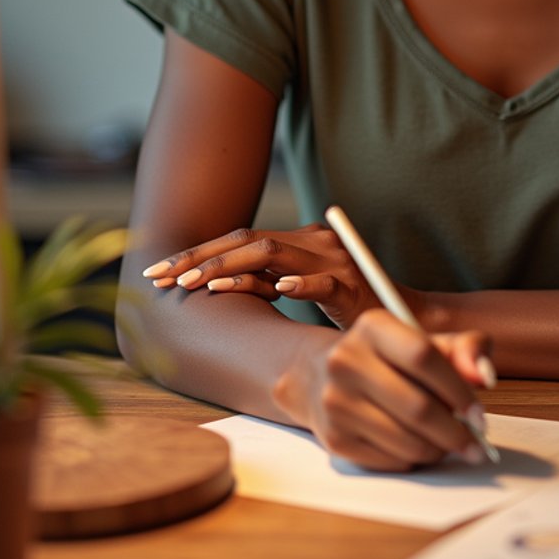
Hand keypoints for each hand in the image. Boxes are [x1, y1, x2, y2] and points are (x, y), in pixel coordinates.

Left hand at [141, 215, 402, 328]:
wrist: (400, 319)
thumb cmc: (343, 306)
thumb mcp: (296, 289)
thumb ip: (264, 280)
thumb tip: (212, 282)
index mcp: (299, 240)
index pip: (239, 239)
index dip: (197, 254)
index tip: (158, 273)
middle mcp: (313, 242)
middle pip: (247, 241)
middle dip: (199, 259)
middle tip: (160, 278)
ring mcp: (333, 260)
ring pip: (274, 254)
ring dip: (231, 269)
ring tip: (197, 284)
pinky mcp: (352, 286)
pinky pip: (322, 282)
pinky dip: (299, 283)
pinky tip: (276, 289)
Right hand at [273, 308, 495, 471]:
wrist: (319, 375)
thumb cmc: (387, 359)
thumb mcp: (424, 340)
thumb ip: (464, 349)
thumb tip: (484, 377)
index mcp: (373, 327)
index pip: (423, 355)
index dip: (458, 388)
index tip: (479, 413)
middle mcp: (347, 361)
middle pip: (418, 407)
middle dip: (457, 432)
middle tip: (477, 444)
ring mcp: (336, 402)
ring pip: (407, 441)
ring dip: (439, 449)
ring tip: (449, 442)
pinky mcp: (334, 439)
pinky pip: (391, 461)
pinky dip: (415, 458)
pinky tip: (418, 445)